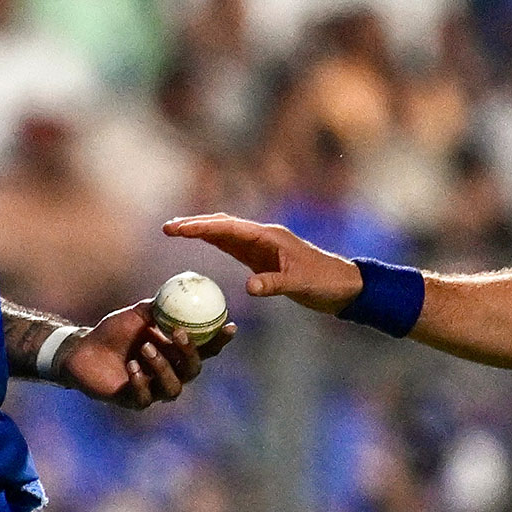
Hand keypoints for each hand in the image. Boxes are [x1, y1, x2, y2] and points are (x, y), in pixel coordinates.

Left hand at [60, 300, 234, 410]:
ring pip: (173, 388)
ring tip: (145, 348)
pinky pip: (145, 397)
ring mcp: (153, 389)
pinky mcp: (134, 401)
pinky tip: (131, 366)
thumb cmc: (113, 331)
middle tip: (178, 335)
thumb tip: (182, 290)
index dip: (219, 340)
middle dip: (189, 354)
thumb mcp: (138, 314)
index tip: (229, 325)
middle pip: (192, 371)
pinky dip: (141, 381)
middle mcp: (169, 373)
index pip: (205, 350)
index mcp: (174, 353)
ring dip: (163, 367)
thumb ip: (160, 306)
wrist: (82, 349)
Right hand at [163, 214, 362, 313]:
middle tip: (168, 228)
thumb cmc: (325, 282)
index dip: (202, 227)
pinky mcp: (263, 257)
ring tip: (175, 231)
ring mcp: (262, 246)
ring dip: (202, 230)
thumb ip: (274, 284)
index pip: (229, 228)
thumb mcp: (300, 284)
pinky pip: (233, 245)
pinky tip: (201, 242)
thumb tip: (247, 287)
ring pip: (226, 232)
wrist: (344, 285)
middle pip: (223, 225)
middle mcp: (263, 236)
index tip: (179, 229)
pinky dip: (214, 241)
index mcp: (270, 237)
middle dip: (195, 224)